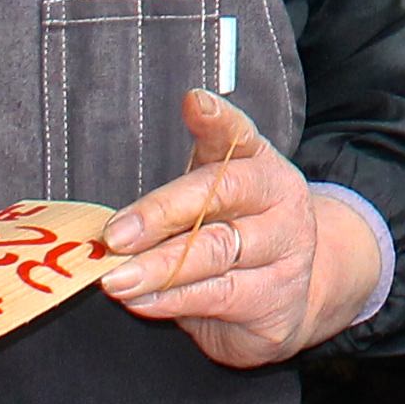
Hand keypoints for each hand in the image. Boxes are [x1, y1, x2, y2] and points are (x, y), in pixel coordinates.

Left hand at [100, 90, 361, 369]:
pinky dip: (172, 299)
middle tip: (115, 235)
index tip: (194, 103)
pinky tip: (142, 300)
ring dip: (157, 267)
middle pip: (221, 194)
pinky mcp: (276, 298)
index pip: (239, 134)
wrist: (289, 295)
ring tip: (116, 278)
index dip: (216, 119)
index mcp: (260, 164)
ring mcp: (286, 249)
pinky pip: (218, 296)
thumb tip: (115, 218)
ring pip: (215, 251)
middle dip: (161, 213)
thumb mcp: (208, 205)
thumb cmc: (232, 237)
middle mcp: (280, 199)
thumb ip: (174, 195)